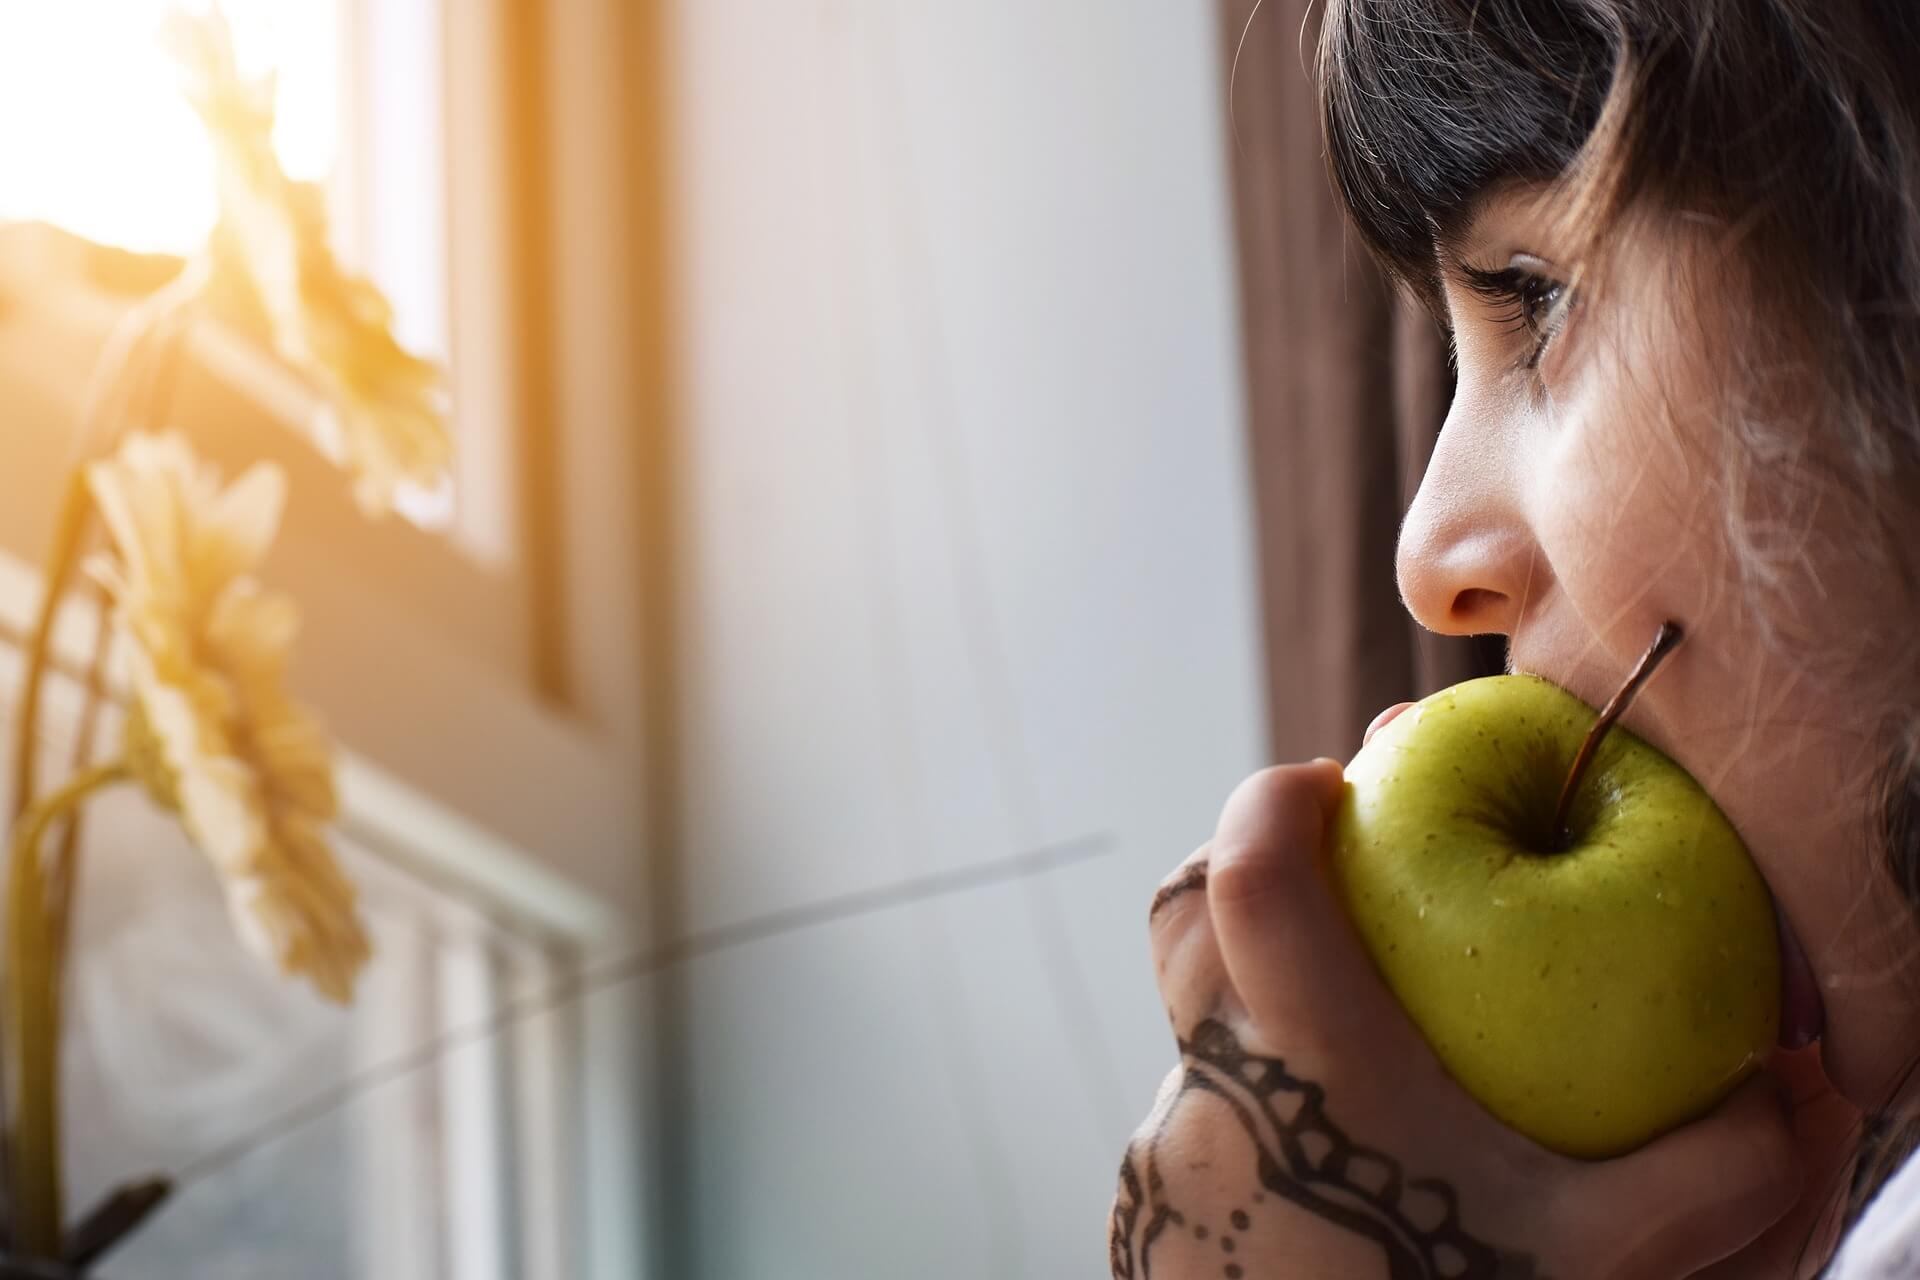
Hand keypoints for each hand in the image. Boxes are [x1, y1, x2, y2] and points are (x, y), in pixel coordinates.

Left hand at [1109, 721, 1804, 1278]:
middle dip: (1251, 872)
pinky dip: (1253, 1091)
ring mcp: (1160, 1163)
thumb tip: (1795, 1084)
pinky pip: (1190, 1109)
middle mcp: (1209, 1099)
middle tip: (1339, 872)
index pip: (1246, 878)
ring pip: (1188, 1023)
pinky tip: (1338, 1138)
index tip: (1328, 778)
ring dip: (1257, 995)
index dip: (1272, 801)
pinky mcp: (1148, 1215)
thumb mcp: (1608, 1258)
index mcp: (1305, 1069)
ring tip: (1358, 1017)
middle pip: (1184, 924)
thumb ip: (1716, 1163)